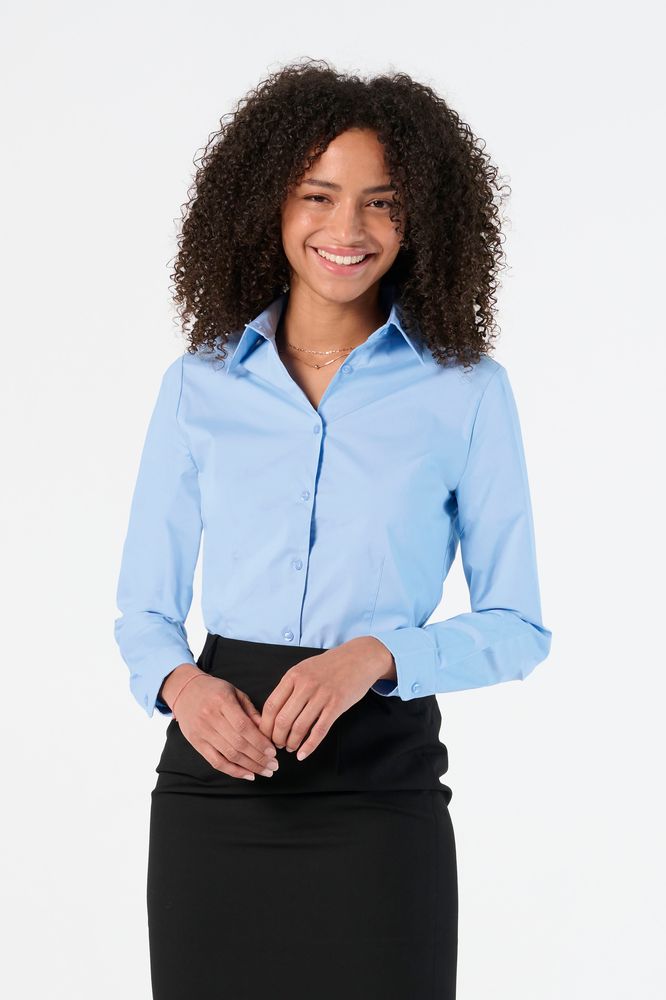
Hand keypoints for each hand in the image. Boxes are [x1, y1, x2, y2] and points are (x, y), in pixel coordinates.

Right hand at [173, 672, 279, 780]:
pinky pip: (216, 762)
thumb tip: (267, 730)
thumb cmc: (214, 690)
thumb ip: (251, 711)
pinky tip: (248, 775)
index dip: (259, 741)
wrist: (185, 691)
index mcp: (222, 701)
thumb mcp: (235, 692)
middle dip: (259, 757)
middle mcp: (210, 717)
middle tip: (274, 765)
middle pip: (238, 743)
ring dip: (250, 766)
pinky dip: (233, 771)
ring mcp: (202, 732)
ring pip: (229, 755)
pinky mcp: (197, 743)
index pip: (243, 726)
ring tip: (266, 771)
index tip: (273, 751)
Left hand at [258, 636, 393, 760]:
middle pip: (282, 719)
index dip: (265, 725)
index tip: (265, 735)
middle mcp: (305, 685)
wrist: (359, 658)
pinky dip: (309, 746)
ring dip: (292, 743)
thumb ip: (290, 686)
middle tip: (277, 745)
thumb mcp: (304, 668)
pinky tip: (303, 754)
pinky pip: (319, 730)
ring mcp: (321, 695)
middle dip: (277, 738)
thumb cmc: (330, 665)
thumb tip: (274, 711)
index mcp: (293, 676)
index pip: (271, 706)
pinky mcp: (336, 705)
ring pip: (299, 727)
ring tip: (290, 748)